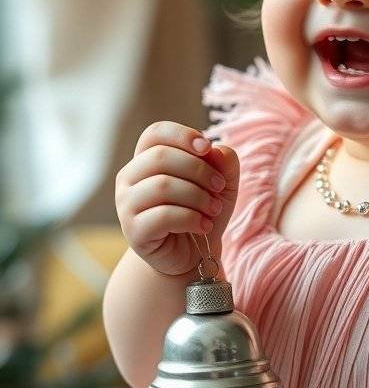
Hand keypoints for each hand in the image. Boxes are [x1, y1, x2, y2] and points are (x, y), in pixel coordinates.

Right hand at [115, 121, 239, 276]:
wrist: (194, 255)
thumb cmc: (202, 211)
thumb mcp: (222, 184)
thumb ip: (224, 161)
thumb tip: (215, 151)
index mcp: (146, 159)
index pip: (155, 133)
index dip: (182, 135)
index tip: (207, 148)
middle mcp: (129, 178)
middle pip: (160, 157)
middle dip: (199, 170)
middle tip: (219, 187)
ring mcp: (126, 204)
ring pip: (162, 186)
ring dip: (198, 196)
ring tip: (214, 209)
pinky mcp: (133, 231)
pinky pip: (163, 216)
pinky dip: (191, 219)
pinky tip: (204, 226)